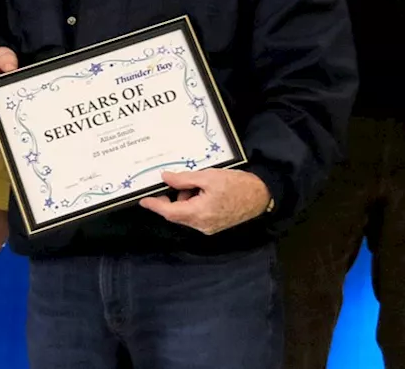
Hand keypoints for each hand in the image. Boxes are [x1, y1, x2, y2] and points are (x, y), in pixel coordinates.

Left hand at [138, 169, 271, 234]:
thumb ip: (184, 179)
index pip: (169, 212)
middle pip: (177, 214)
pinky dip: (193, 204)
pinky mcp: (214, 225)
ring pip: (187, 214)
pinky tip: (202, 191)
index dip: (155, 205)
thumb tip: (165, 178)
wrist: (261, 195)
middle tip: (174, 182)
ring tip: (197, 183)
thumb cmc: (236, 184)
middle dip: (173, 199)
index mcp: (198, 213)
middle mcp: (201, 225)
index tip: (143, 200)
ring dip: (185, 200)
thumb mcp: (208, 176)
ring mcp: (208, 227)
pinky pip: (197, 216)